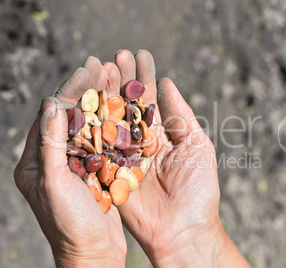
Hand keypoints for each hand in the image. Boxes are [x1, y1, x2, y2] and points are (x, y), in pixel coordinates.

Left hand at [14, 57, 125, 267]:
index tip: (86, 69)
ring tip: (112, 75)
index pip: (50, 116)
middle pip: (69, 116)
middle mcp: (53, 159)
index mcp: (35, 162)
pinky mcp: (95, 170)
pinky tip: (124, 105)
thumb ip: (51, 145)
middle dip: (84, 89)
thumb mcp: (54, 185)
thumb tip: (51, 104)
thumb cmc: (70, 226)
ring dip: (99, 101)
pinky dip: (112, 122)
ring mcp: (76, 163)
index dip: (69, 90)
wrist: (93, 254)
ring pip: (87, 125)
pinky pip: (103, 140)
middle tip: (99, 63)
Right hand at [111, 50, 250, 266]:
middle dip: (122, 80)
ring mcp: (122, 156)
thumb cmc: (199, 190)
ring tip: (100, 68)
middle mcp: (139, 142)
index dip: (144, 77)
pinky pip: (98, 146)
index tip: (139, 55)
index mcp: (161, 134)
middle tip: (116, 55)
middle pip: (127, 106)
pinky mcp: (108, 172)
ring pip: (110, 120)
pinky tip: (86, 100)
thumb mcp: (197, 145)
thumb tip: (168, 82)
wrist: (184, 230)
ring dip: (105, 94)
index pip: (149, 100)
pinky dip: (91, 123)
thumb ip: (180, 114)